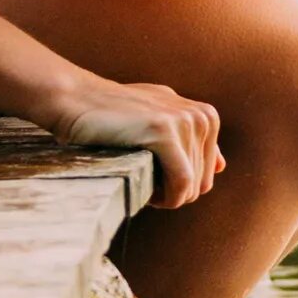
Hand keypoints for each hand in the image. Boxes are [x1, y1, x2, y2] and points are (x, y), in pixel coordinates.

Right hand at [46, 75, 223, 205]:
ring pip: (191, 187)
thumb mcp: (160, 122)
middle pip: (202, 183)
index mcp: (205, 116)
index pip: (207, 173)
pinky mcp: (165, 131)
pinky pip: (181, 183)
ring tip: (139, 180)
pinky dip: (165, 198)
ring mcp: (185, 121)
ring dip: (164, 196)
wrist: (75, 99)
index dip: (179, 187)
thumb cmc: (113, 116)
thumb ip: (191, 142)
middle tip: (142, 183)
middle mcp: (202, 117)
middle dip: (172, 193)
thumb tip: (222, 166)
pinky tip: (146, 192)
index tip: (152, 181)